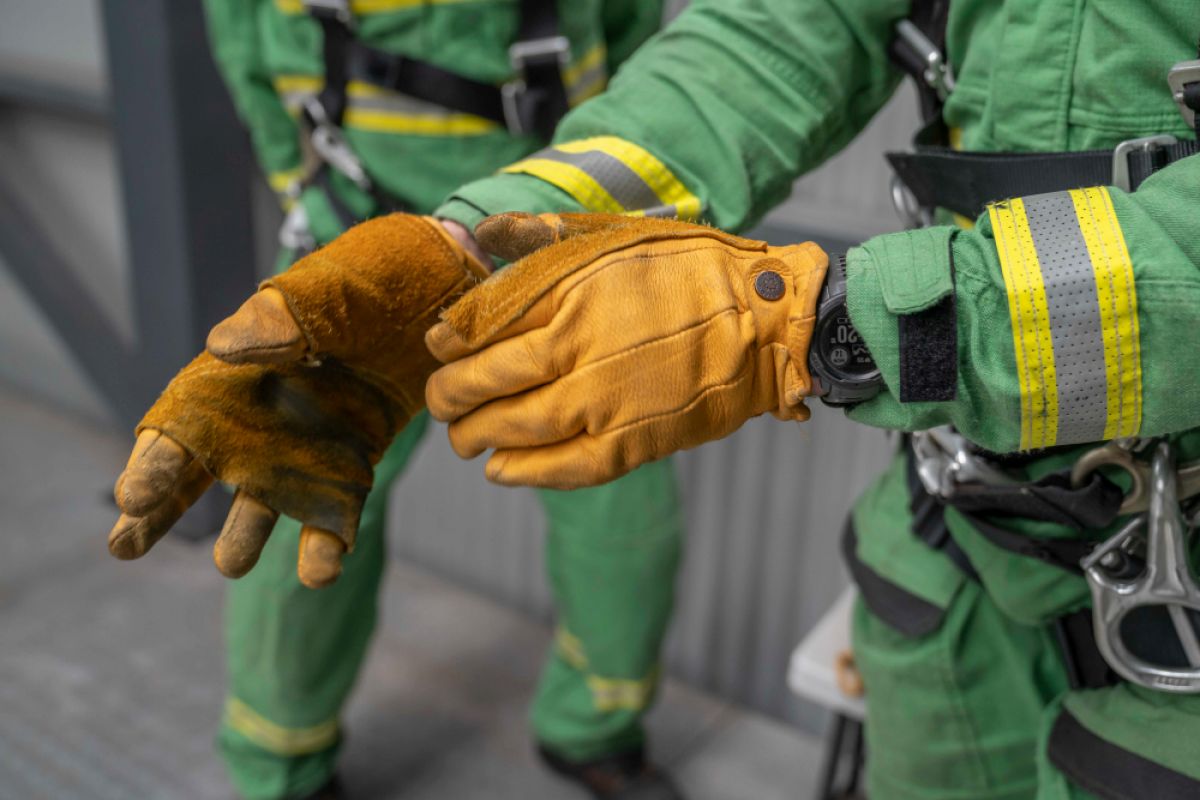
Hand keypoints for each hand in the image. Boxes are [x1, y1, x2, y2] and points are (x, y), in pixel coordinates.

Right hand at [109, 214, 486, 586]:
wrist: (442, 291)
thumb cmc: (368, 278)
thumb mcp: (320, 288)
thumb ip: (275, 320)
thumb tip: (221, 347)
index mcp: (237, 376)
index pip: (181, 426)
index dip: (154, 462)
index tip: (134, 498)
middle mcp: (260, 421)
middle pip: (200, 475)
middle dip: (161, 512)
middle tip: (125, 548)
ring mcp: (305, 449)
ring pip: (261, 506)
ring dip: (244, 538)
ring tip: (230, 565)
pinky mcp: (353, 466)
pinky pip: (333, 518)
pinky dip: (325, 547)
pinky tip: (318, 572)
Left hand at [425, 213, 827, 488]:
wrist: (761, 322)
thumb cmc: (686, 271)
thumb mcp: (612, 236)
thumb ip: (540, 238)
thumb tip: (479, 232)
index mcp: (570, 295)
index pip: (480, 325)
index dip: (447, 340)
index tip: (435, 346)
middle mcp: (578, 352)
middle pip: (485, 383)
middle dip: (449, 396)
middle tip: (438, 402)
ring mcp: (603, 404)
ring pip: (515, 429)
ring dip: (476, 437)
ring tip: (461, 438)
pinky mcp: (630, 444)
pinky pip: (562, 468)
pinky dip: (524, 473)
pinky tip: (499, 471)